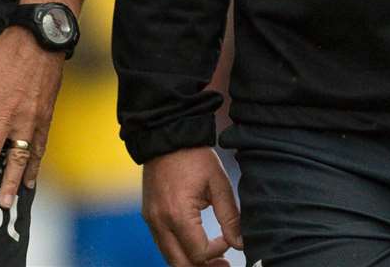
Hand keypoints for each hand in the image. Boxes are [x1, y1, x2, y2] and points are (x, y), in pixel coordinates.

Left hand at [0, 27, 63, 207]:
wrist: (38, 41)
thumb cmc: (0, 55)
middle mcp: (5, 117)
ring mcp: (27, 120)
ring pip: (16, 158)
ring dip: (9, 182)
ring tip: (4, 203)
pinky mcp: (43, 119)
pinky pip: (38, 148)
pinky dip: (33, 167)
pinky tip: (28, 183)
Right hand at [141, 146, 242, 266]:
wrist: (167, 137)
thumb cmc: (194, 157)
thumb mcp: (218, 184)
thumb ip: (230, 218)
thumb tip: (240, 244)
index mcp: (178, 214)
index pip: (199, 253)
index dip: (218, 252)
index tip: (228, 239)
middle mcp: (160, 221)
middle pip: (181, 264)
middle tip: (223, 264)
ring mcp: (151, 220)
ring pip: (170, 258)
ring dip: (190, 262)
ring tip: (212, 257)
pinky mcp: (149, 215)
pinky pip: (163, 244)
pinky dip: (179, 250)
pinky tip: (194, 244)